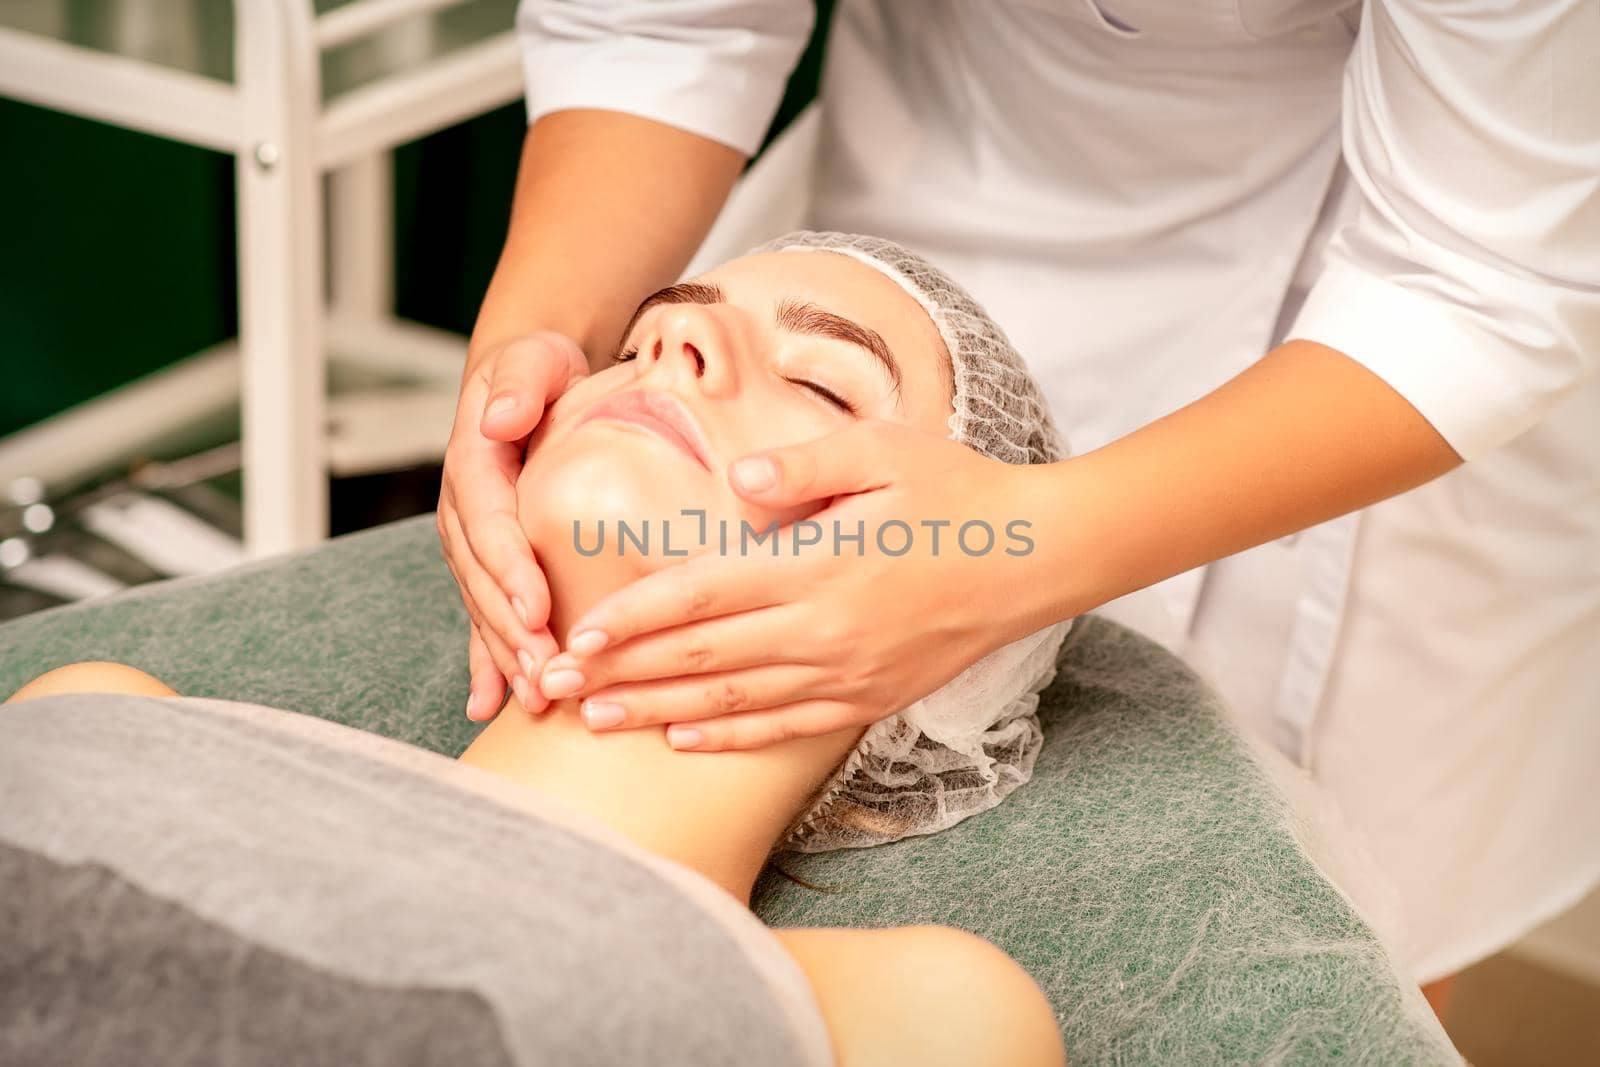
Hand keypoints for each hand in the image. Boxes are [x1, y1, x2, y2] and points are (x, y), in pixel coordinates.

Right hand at [438, 331, 588, 719]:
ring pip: (483, 607)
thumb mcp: (533, 359)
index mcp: (474, 465)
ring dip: (505, 656)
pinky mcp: (488, 564)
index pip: (490, 523)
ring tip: (534, 698)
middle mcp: (464, 512)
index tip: (536, 608)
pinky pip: (483, 615)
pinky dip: (486, 662)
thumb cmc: (539, 372)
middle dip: (510, 631)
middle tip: (545, 672)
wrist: (527, 384)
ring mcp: (472, 544)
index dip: (510, 568)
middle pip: (484, 579)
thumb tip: (500, 417)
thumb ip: (520, 381)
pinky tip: (491, 705)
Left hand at [536, 421, 1055, 749]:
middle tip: (552, 684)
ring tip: (595, 720)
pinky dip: (729, 740)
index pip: (701, 595)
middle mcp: (824, 630)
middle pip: (700, 658)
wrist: (1035, 558)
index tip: (576, 632)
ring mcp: (847, 674)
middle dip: (619, 672)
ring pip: (732, 703)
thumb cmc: (957, 493)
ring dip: (657, 712)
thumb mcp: (886, 451)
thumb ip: (807, 462)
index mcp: (818, 564)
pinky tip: (682, 741)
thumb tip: (741, 482)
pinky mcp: (869, 698)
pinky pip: (784, 730)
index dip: (633, 617)